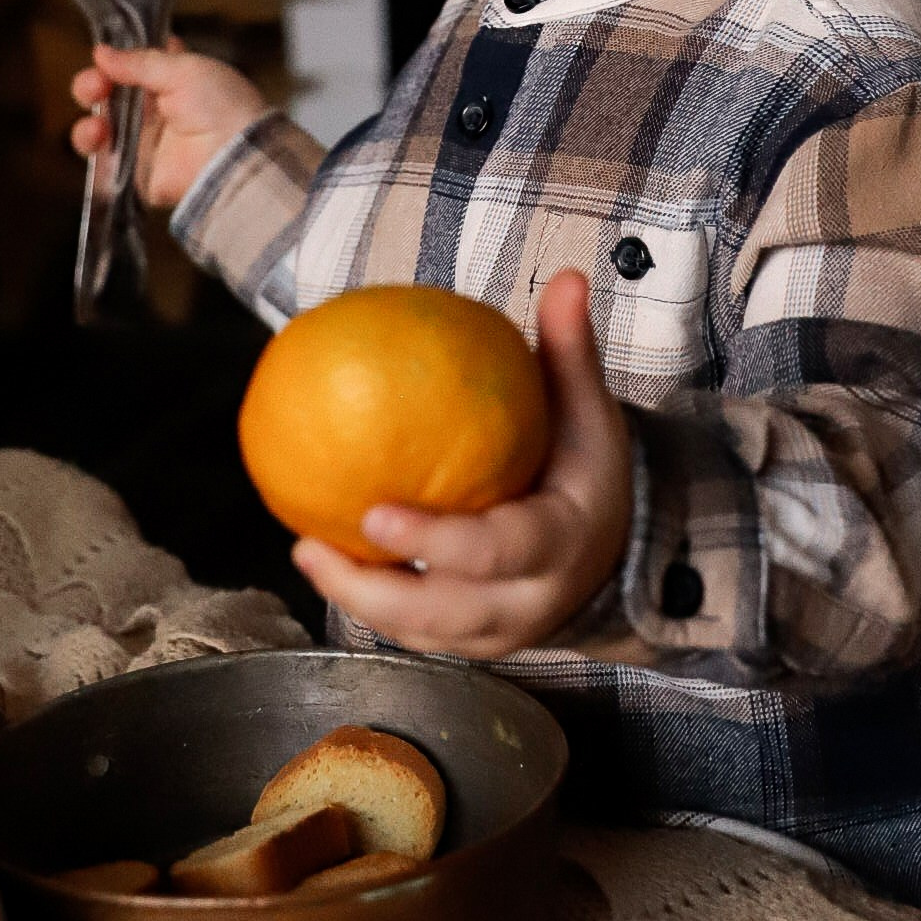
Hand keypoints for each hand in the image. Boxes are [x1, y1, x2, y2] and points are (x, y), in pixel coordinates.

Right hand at [70, 39, 269, 209]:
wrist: (234, 157)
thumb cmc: (220, 106)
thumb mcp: (184, 70)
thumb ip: (139, 62)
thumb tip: (101, 52)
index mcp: (173, 80)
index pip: (136, 65)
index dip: (116, 58)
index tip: (104, 52)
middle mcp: (156, 111)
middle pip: (110, 95)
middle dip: (93, 85)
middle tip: (94, 85)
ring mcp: (144, 142)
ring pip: (100, 127)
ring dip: (89, 119)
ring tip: (96, 122)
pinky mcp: (136, 172)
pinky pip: (103, 160)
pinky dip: (91, 146)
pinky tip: (97, 135)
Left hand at [293, 270, 633, 658]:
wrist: (616, 551)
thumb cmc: (588, 470)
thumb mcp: (588, 414)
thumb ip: (570, 351)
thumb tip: (565, 276)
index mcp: (560, 544)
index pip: (497, 551)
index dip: (436, 541)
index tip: (375, 513)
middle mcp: (530, 601)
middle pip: (445, 612)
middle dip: (373, 590)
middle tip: (310, 546)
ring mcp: (500, 633)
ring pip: (421, 632)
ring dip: (356, 599)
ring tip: (304, 549)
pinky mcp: (473, 644)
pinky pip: (414, 632)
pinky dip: (368, 603)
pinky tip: (325, 559)